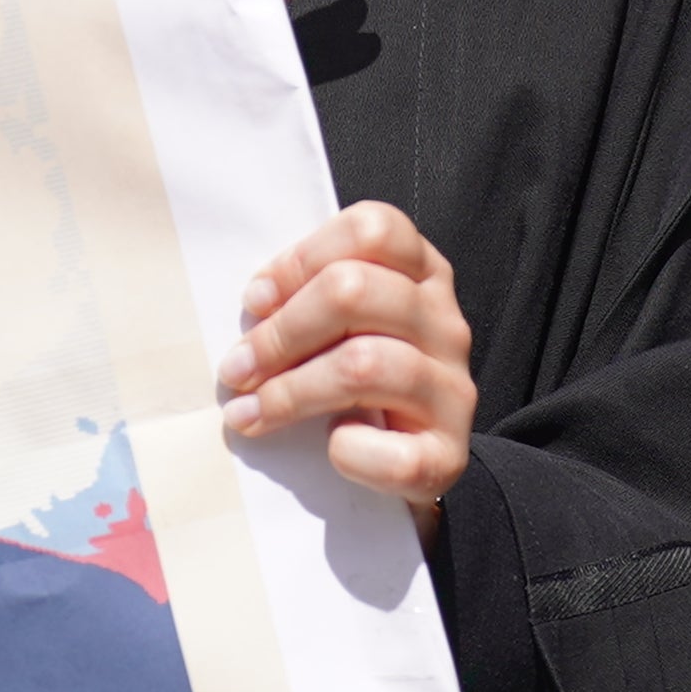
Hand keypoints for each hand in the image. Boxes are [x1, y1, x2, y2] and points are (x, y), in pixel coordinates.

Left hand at [221, 199, 476, 540]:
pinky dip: (349, 452)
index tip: (256, 302)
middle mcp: (445, 324)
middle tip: (237, 369)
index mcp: (422, 275)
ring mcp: (453, 389)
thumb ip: (311, 299)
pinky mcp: (448, 454)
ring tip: (249, 413)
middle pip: (354, 291)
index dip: (302, 260)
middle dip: (280, 332)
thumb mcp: (343, 326)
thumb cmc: (358, 383)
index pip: (372, 230)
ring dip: (290, 393)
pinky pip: (392, 452)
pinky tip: (331, 449)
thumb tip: (256, 306)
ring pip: (364, 364)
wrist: (412, 461)